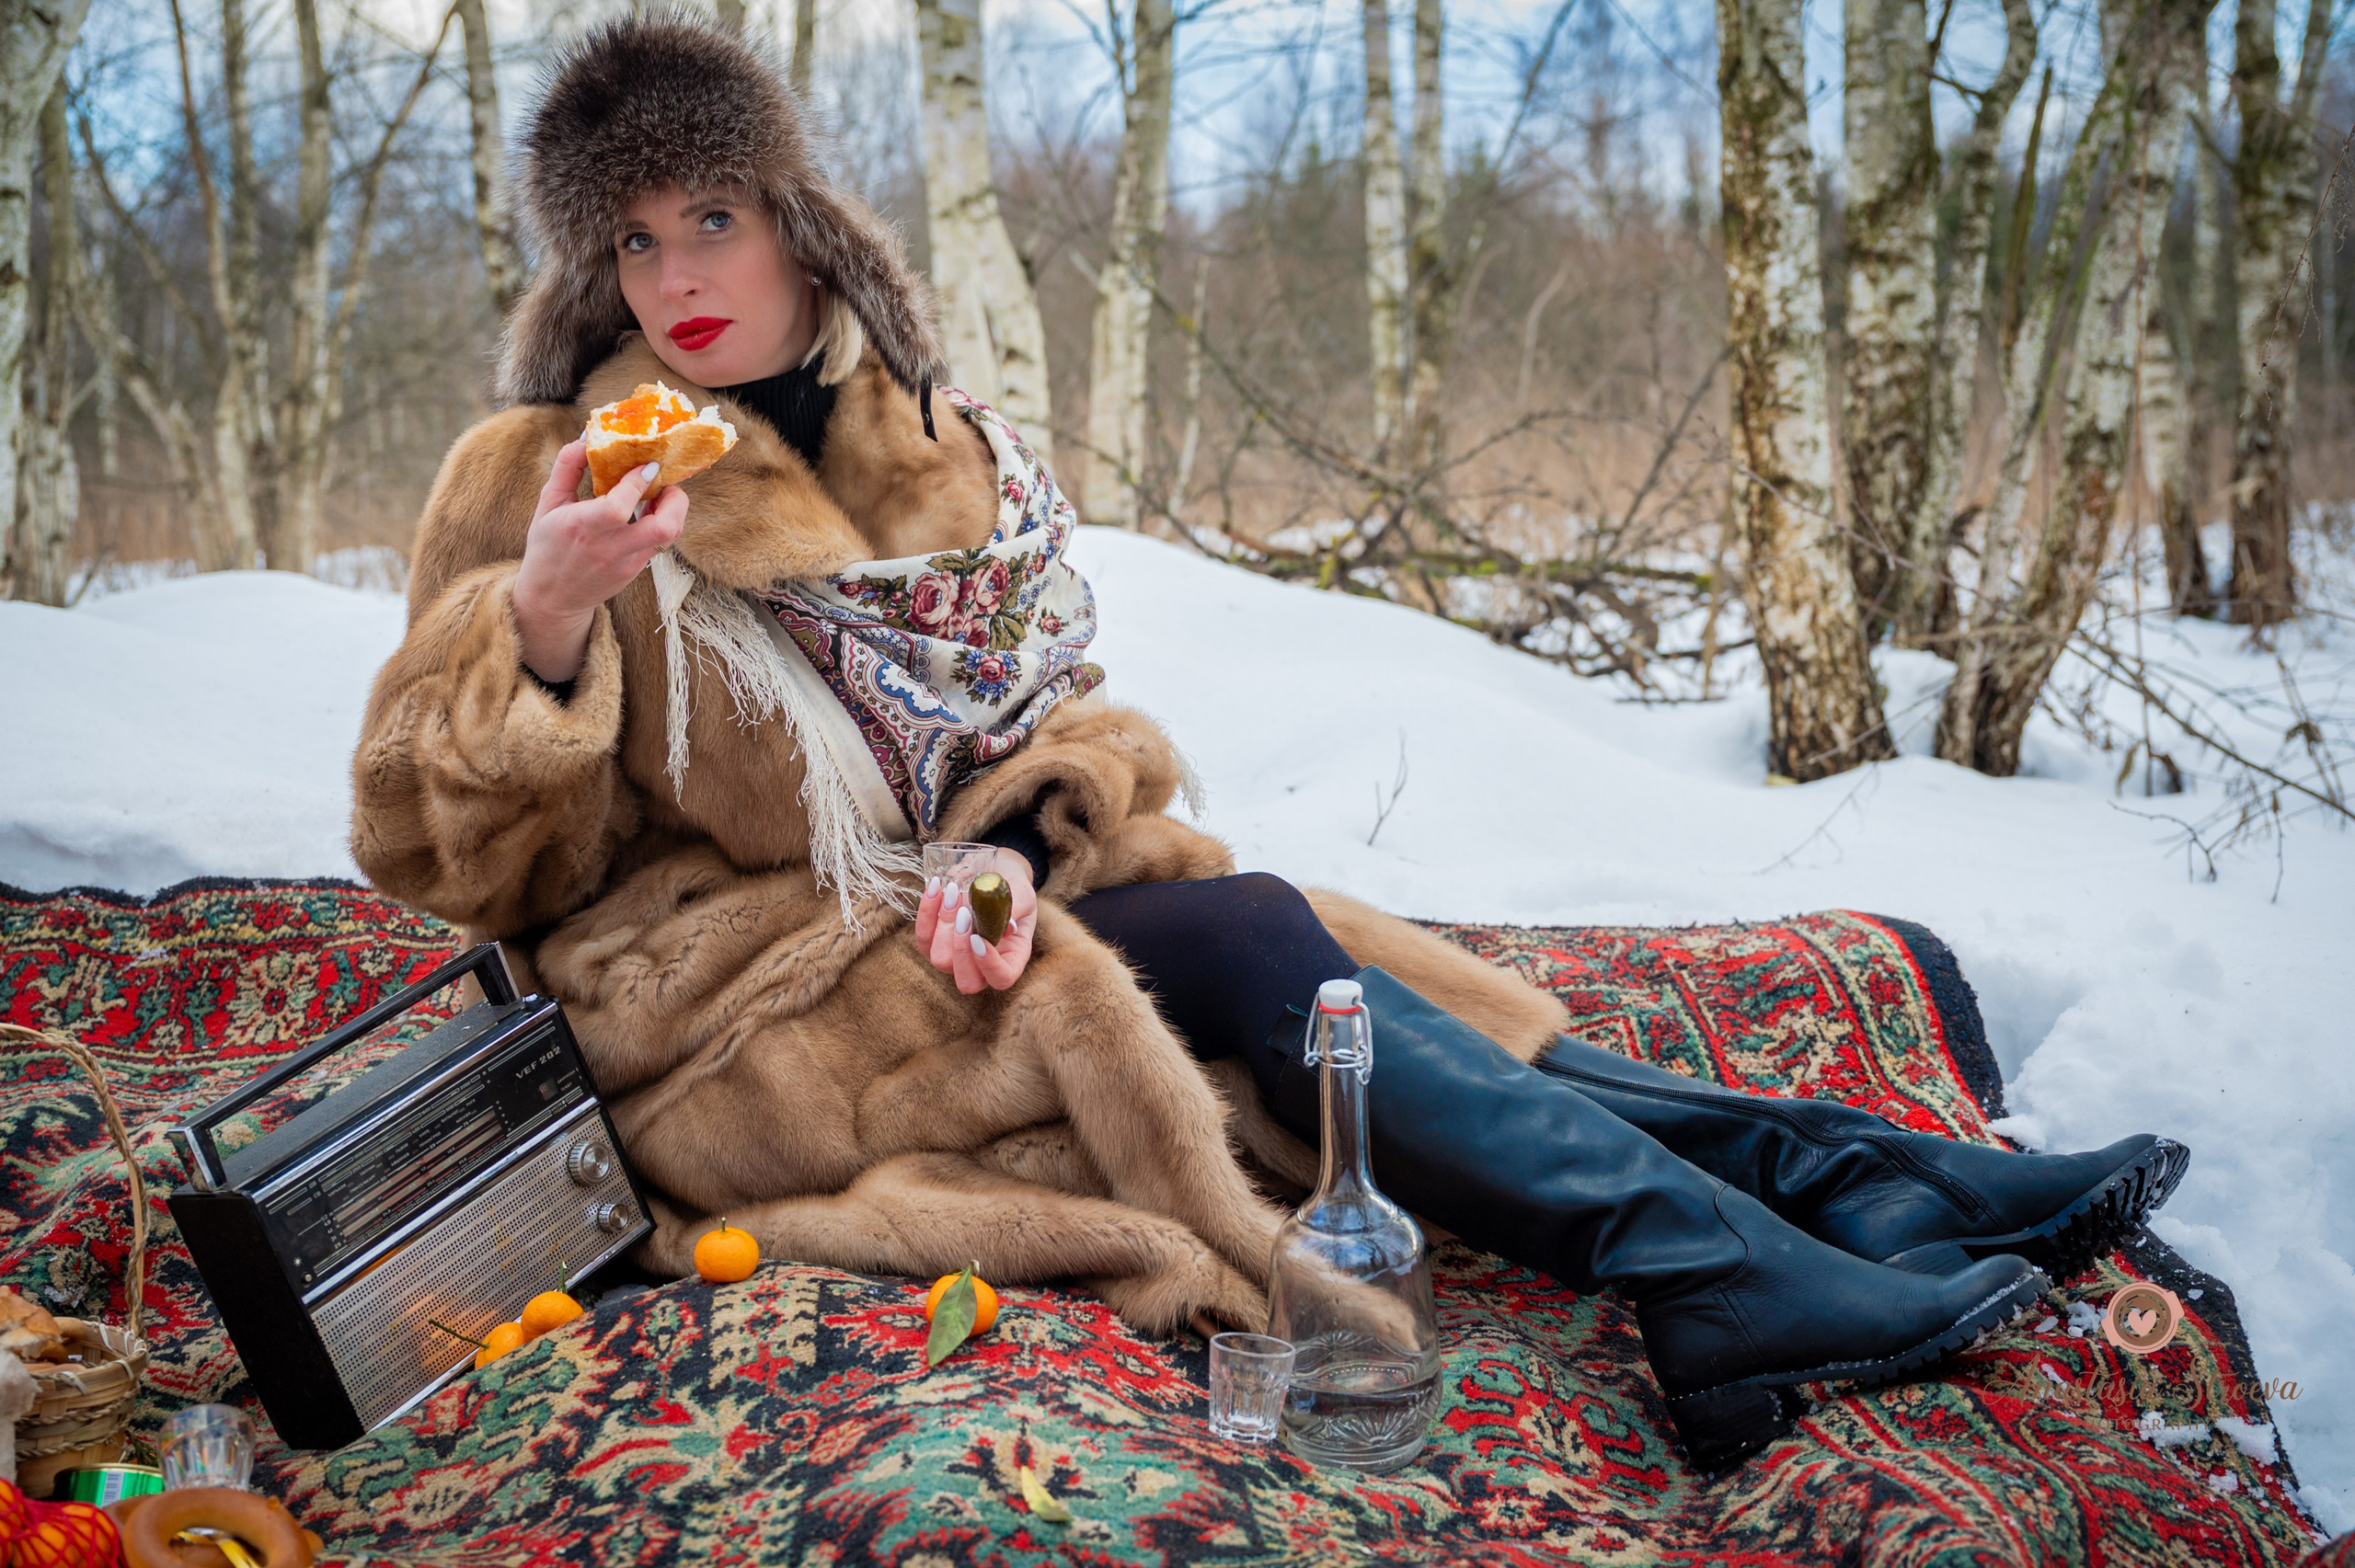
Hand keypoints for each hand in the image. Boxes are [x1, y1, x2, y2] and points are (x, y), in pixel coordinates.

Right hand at [512, 440, 689, 682]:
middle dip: (676, 499)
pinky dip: (661, 522)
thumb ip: (567, 467)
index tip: (647, 465)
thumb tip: (587, 436)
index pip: (619, 506)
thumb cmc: (548, 545)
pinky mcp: (636, 571)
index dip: (638, 482)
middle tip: (665, 482)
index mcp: (581, 527)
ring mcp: (626, 563)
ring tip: (658, 494)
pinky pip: (659, 543)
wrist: (552, 598)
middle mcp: (608, 547)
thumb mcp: (549, 503)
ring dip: (673, 510)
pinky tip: (648, 511)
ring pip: (668, 536)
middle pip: (664, 528)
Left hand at [914, 850, 1037, 993]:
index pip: (1002, 978)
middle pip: (967, 981)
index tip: (979, 938)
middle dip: (960, 949)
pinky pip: (924, 937)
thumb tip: (1008, 928)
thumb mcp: (1022, 891)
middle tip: (965, 913)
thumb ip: (1015, 909)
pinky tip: (935, 887)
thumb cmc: (1012, 882)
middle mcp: (982, 963)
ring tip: (952, 892)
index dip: (990, 966)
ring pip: (940, 959)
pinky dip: (926, 912)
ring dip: (943, 925)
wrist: (991, 867)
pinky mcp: (933, 941)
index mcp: (1011, 956)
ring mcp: (955, 955)